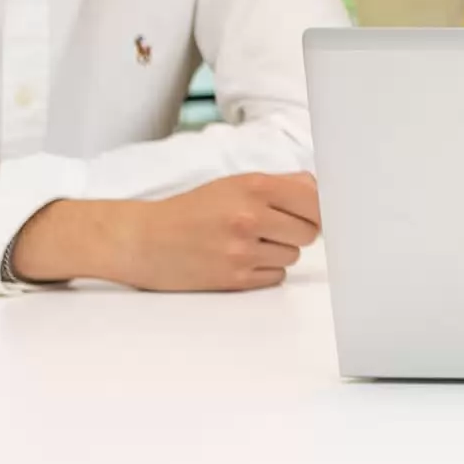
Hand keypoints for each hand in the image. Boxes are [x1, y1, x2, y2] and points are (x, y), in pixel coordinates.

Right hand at [11, 172, 322, 290]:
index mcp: (254, 187)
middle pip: (310, 232)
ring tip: (248, 244)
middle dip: (296, 231)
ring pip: (293, 256)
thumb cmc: (191, 210)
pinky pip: (275, 278)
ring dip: (278, 252)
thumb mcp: (234, 184)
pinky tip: (240, 261)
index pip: (316, 202)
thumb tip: (321, 191)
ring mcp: (242, 251)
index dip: (317, 210)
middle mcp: (250, 217)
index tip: (312, 214)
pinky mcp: (234, 279)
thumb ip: (281, 185)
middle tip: (271, 229)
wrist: (143, 240)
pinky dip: (264, 272)